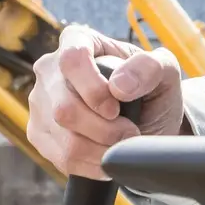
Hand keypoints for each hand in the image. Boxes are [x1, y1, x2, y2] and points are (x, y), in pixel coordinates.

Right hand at [27, 23, 186, 178]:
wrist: (146, 120)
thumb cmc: (151, 88)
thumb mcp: (164, 70)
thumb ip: (149, 67)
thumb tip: (119, 86)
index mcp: (78, 40)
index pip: (71, 60)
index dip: (93, 90)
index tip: (116, 109)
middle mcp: (51, 69)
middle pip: (64, 108)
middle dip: (103, 129)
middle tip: (130, 133)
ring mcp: (41, 102)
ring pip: (63, 138)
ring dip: (100, 150)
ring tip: (121, 144)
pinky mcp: (40, 134)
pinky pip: (61, 158)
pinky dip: (91, 164)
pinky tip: (107, 156)